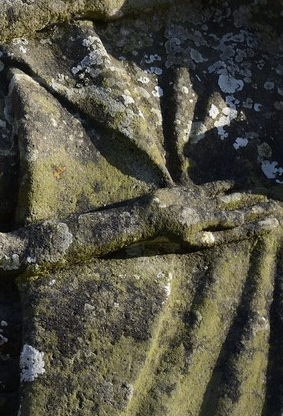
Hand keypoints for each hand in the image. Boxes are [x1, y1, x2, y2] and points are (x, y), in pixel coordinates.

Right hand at [144, 182, 278, 248]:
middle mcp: (210, 220)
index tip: (274, 222)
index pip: (239, 229)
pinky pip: (212, 189)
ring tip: (263, 195)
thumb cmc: (168, 225)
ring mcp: (202, 207)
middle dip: (257, 211)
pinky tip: (236, 183)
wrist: (145, 214)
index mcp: (212, 232)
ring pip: (229, 202)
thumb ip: (218, 220)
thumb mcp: (195, 225)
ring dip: (245, 198)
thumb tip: (239, 217)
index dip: (256, 225)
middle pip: (238, 215)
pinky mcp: (193, 196)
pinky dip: (223, 186)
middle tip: (276, 206)